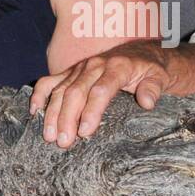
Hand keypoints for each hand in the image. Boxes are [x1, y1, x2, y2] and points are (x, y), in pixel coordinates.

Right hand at [31, 43, 171, 147]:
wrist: (145, 53)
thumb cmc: (152, 70)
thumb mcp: (160, 78)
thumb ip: (153, 88)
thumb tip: (146, 101)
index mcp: (117, 67)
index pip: (100, 90)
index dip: (91, 112)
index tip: (85, 132)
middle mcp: (95, 65)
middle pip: (75, 92)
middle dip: (67, 118)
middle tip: (63, 142)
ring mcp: (80, 68)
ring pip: (60, 89)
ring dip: (53, 113)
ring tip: (49, 136)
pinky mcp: (72, 72)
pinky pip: (51, 81)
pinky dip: (40, 94)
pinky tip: (34, 111)